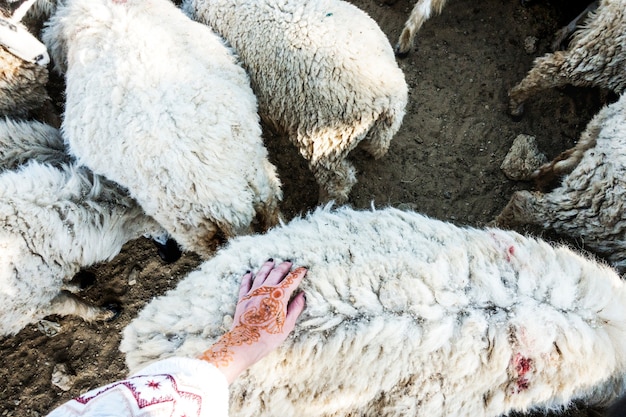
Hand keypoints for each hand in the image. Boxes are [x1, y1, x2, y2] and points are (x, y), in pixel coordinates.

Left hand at [199, 260, 305, 382]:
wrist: (246, 343)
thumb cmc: (269, 337)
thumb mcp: (287, 324)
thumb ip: (295, 308)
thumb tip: (302, 295)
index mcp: (279, 296)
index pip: (291, 280)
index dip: (298, 273)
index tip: (303, 269)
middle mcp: (266, 290)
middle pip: (276, 273)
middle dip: (284, 267)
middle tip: (288, 263)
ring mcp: (253, 292)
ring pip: (261, 274)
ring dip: (267, 267)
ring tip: (271, 261)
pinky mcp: (242, 298)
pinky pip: (245, 283)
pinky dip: (248, 277)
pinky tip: (249, 273)